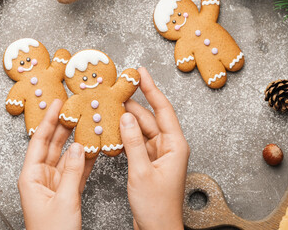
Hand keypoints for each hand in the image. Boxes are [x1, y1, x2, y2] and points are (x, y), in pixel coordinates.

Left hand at [18, 99, 95, 229]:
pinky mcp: (66, 191)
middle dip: (62, 126)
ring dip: (75, 140)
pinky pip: (75, 170)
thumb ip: (72, 171)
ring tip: (85, 123)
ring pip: (66, 156)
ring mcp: (54, 183)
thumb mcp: (64, 199)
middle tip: (73, 108)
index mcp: (31, 177)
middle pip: (52, 145)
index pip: (39, 141)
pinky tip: (92, 148)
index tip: (56, 104)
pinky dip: (84, 159)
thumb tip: (79, 147)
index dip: (48, 120)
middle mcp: (41, 177)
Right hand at [121, 67, 189, 229]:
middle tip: (119, 88)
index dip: (151, 89)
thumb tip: (125, 117)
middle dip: (135, 102)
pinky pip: (137, 142)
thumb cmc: (156, 206)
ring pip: (142, 130)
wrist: (157, 228)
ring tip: (112, 104)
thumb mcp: (141, 171)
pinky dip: (126, 135)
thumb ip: (132, 142)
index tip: (141, 73)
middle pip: (151, 118)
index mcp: (175, 145)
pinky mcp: (149, 163)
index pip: (163, 110)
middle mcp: (169, 147)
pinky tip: (114, 128)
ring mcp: (159, 155)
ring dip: (129, 120)